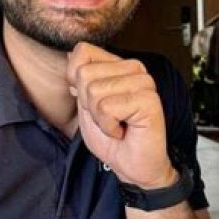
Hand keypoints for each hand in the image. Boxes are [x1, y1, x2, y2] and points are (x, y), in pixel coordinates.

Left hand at [66, 42, 174, 186]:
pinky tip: (124, 130)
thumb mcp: (85, 107)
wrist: (132, 167)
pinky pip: (107, 107)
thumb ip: (79, 82)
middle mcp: (133, 68)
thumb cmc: (112, 140)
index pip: (82, 51)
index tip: (93, 103)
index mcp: (119, 66)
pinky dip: (108, 126)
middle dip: (88, 104)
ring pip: (94, 91)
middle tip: (108, 118)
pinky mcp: (148, 99)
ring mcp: (143, 82)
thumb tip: (70, 55)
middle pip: (84, 74)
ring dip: (99, 117)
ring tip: (117, 124)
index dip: (76, 80)